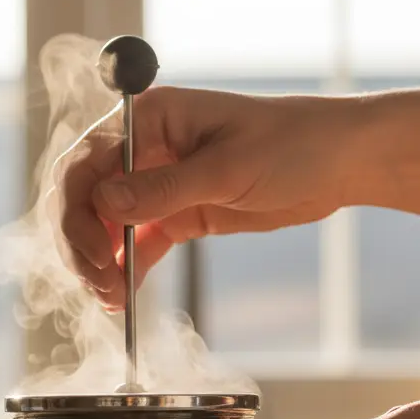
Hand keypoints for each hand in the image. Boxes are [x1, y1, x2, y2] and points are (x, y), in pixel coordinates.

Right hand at [54, 86, 363, 309]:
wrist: (340, 163)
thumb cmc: (293, 144)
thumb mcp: (228, 168)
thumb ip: (164, 188)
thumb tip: (103, 203)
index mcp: (150, 119)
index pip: (85, 162)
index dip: (78, 210)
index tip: (96, 253)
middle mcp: (145, 148)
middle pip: (85, 196)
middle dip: (82, 243)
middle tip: (100, 285)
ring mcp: (159, 183)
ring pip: (105, 225)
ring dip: (100, 263)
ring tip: (112, 299)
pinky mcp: (177, 214)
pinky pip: (136, 243)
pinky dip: (127, 269)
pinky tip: (126, 296)